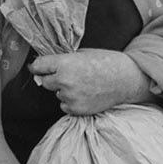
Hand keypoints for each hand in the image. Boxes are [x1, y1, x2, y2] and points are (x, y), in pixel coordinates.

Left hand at [29, 49, 149, 114]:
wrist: (126, 79)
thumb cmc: (106, 62)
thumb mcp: (82, 53)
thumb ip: (63, 60)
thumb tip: (45, 67)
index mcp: (64, 64)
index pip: (38, 66)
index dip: (37, 66)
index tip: (37, 67)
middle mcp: (64, 81)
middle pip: (44, 82)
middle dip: (51, 78)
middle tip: (65, 74)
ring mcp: (70, 97)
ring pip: (56, 94)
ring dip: (63, 90)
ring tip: (82, 83)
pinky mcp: (77, 110)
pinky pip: (64, 105)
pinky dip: (71, 101)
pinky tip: (85, 93)